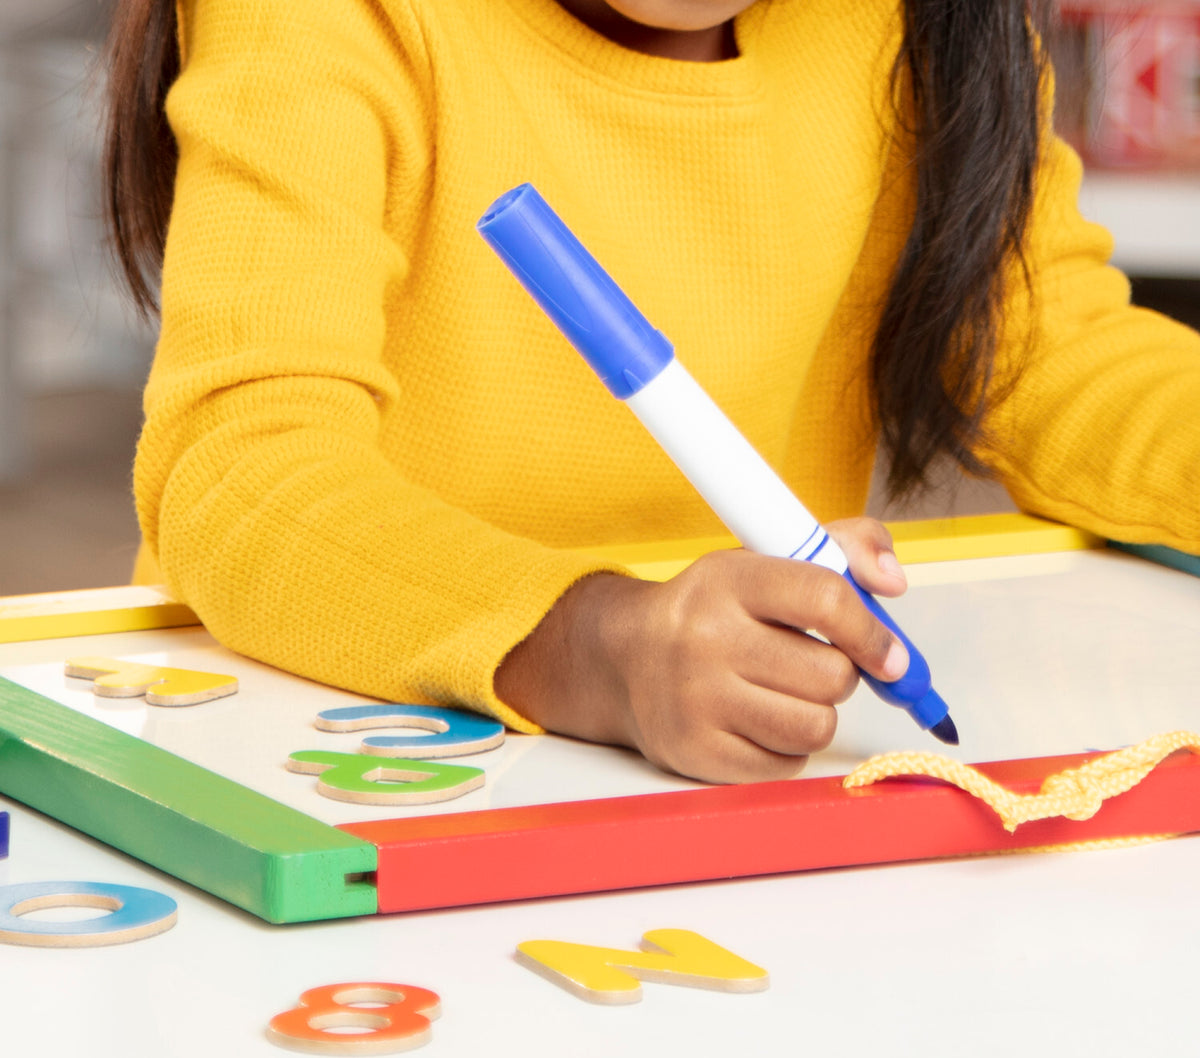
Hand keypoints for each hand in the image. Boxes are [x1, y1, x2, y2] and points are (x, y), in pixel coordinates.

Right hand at [494, 517, 908, 783]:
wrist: (626, 658)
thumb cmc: (712, 611)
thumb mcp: (765, 560)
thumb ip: (844, 549)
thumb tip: (893, 582)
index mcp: (729, 578)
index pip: (824, 599)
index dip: (871, 631)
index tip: (891, 655)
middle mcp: (706, 637)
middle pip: (831, 676)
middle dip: (840, 675)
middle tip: (813, 666)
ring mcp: (697, 699)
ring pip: (814, 725)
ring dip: (815, 714)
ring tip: (785, 694)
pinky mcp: (696, 751)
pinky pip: (786, 763)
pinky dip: (786, 747)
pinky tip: (758, 721)